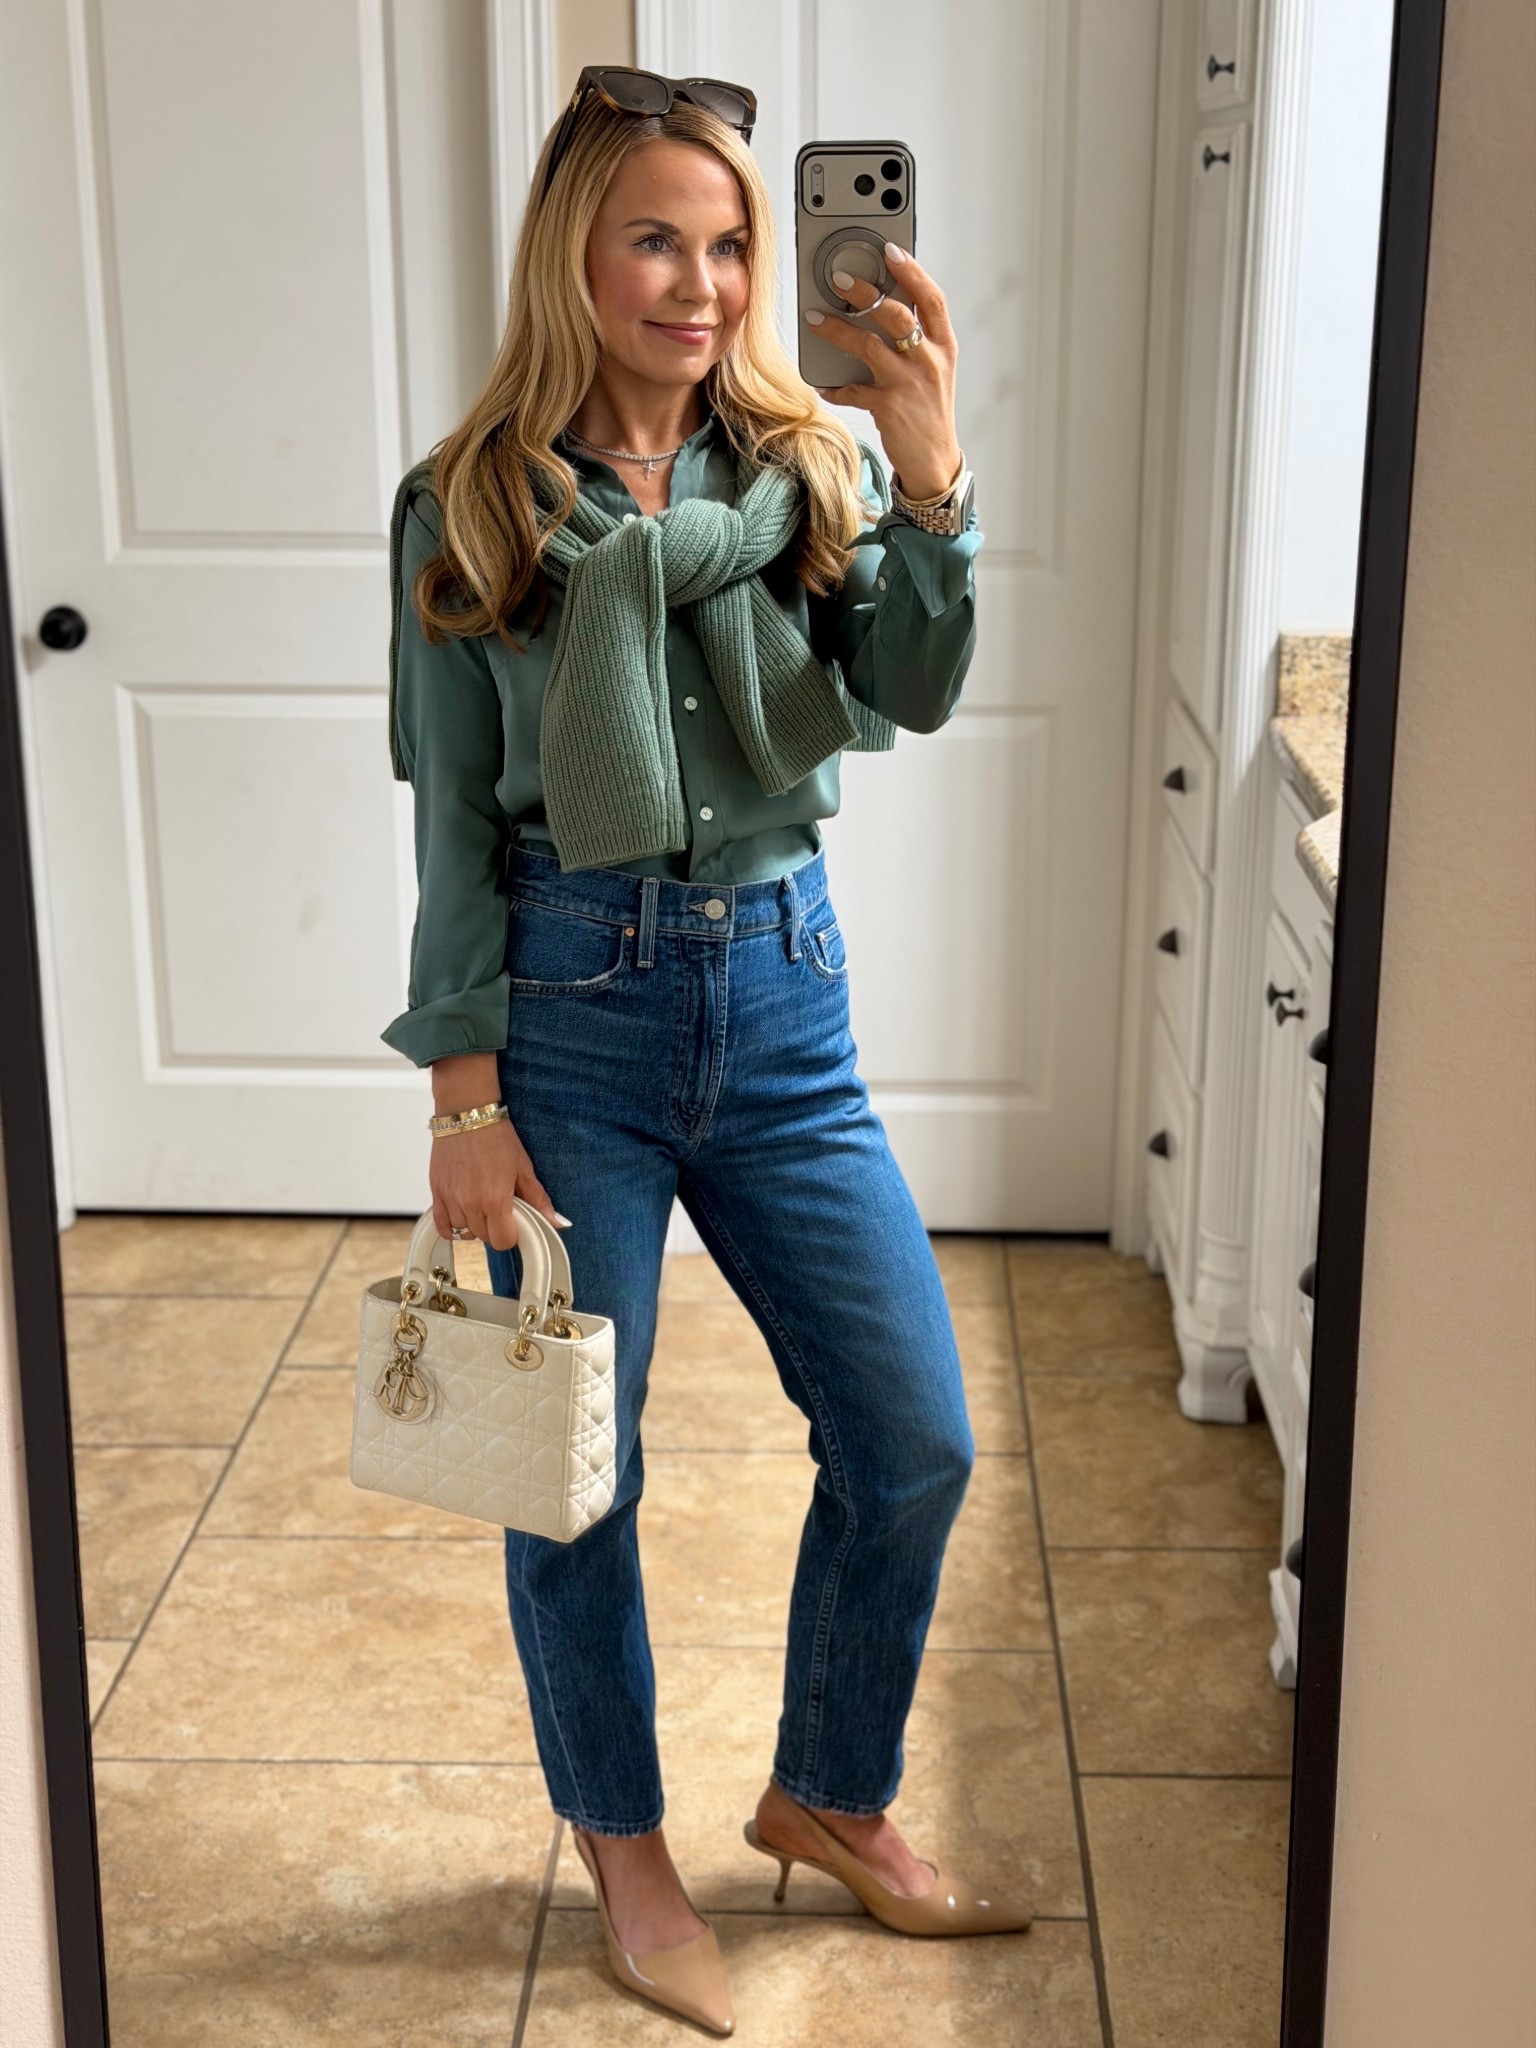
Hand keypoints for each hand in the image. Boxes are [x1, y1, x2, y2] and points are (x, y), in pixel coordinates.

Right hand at [429, 1114, 562, 1253]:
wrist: (467, 1115)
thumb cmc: (497, 1137)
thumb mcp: (523, 1168)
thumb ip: (538, 1200)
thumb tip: (558, 1223)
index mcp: (495, 1200)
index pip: (503, 1240)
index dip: (511, 1235)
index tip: (514, 1224)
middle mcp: (470, 1204)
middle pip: (484, 1237)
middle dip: (494, 1229)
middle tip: (500, 1210)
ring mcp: (450, 1199)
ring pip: (463, 1232)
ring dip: (474, 1225)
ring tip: (481, 1207)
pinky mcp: (436, 1192)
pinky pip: (442, 1225)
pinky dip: (451, 1227)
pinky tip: (462, 1216)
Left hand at [806, 243, 962, 500]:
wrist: (934, 461)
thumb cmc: (928, 411)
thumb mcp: (933, 371)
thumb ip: (915, 342)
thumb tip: (879, 308)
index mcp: (944, 347)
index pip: (932, 299)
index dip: (912, 271)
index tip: (891, 250)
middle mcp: (930, 361)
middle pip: (897, 314)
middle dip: (866, 292)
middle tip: (839, 279)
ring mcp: (910, 383)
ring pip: (869, 345)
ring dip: (838, 330)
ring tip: (815, 319)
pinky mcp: (889, 407)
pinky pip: (853, 389)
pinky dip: (834, 387)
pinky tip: (822, 385)